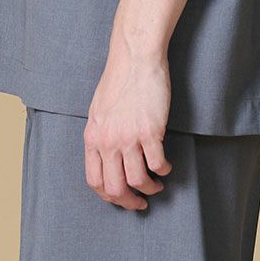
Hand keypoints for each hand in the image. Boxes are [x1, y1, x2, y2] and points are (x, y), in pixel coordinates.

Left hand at [83, 49, 172, 210]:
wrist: (135, 58)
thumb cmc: (119, 79)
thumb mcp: (99, 110)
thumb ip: (101, 134)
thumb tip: (107, 157)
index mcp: (93, 137)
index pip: (95, 180)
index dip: (109, 196)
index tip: (121, 197)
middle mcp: (108, 141)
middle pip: (115, 188)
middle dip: (130, 202)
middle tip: (141, 202)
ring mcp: (129, 137)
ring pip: (138, 181)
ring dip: (150, 189)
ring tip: (157, 185)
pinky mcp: (150, 132)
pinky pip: (157, 164)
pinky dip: (164, 171)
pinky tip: (166, 166)